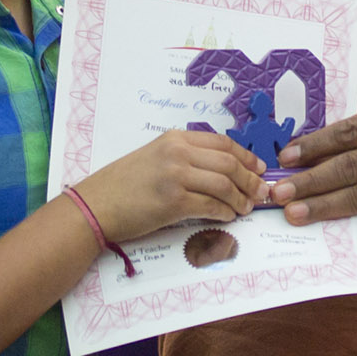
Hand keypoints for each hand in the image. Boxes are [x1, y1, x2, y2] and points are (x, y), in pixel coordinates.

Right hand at [80, 131, 267, 243]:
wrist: (95, 205)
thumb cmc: (123, 185)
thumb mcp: (155, 156)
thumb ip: (185, 158)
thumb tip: (221, 171)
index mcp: (175, 138)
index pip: (223, 143)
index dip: (246, 156)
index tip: (259, 168)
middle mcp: (177, 152)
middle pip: (229, 163)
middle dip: (251, 180)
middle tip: (261, 192)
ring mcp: (175, 175)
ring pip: (224, 185)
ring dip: (241, 198)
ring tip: (246, 208)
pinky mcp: (173, 201)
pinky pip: (211, 206)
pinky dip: (225, 212)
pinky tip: (228, 217)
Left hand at [270, 105, 356, 231]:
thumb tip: (306, 151)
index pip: (351, 132)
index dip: (315, 145)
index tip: (285, 158)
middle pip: (353, 167)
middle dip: (311, 181)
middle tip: (278, 192)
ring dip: (323, 207)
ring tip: (293, 213)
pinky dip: (348, 223)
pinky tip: (324, 226)